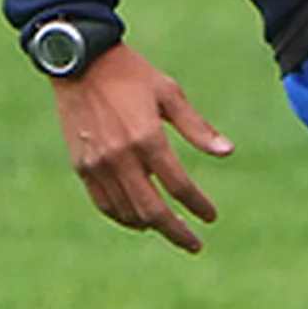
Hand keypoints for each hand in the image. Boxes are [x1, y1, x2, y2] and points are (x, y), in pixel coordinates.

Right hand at [53, 43, 232, 252]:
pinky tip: (138, 219)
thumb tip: (228, 152)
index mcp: (147, 138)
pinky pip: (104, 204)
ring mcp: (98, 165)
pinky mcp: (82, 166)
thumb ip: (197, 128)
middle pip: (152, 210)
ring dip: (151, 226)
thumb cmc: (131, 74)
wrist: (80, 63)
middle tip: (195, 245)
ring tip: (169, 229)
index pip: (178, 185)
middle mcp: (121, 157)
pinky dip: (123, 217)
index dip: (198, 204)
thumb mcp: (170, 94)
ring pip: (127, 212)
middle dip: (176, 232)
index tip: (211, 216)